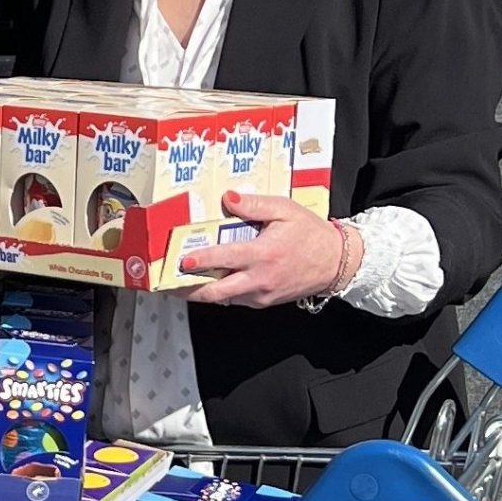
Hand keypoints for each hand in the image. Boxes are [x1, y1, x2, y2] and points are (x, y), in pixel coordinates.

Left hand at [180, 192, 348, 307]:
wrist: (335, 263)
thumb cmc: (311, 235)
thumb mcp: (286, 211)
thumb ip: (255, 205)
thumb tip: (229, 198)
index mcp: (263, 254)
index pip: (225, 259)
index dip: (201, 261)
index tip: (183, 260)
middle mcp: (259, 279)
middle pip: (214, 292)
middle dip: (187, 289)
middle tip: (166, 283)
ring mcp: (260, 294)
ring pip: (221, 298)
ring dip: (199, 292)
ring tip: (178, 282)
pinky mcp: (262, 302)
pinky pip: (234, 299)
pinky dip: (219, 292)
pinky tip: (207, 281)